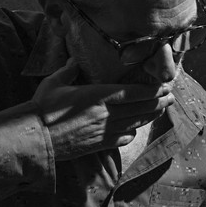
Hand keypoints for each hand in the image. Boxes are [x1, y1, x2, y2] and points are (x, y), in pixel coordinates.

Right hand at [32, 58, 173, 161]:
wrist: (35, 138)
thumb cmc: (42, 108)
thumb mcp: (54, 83)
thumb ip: (68, 71)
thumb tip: (74, 61)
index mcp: (98, 96)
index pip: (133, 93)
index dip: (151, 91)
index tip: (164, 87)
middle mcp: (106, 114)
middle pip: (139, 108)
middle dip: (157, 103)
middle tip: (170, 98)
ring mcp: (104, 131)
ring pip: (135, 123)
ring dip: (149, 116)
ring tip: (160, 110)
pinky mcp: (99, 145)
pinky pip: (122, 138)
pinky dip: (131, 133)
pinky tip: (134, 129)